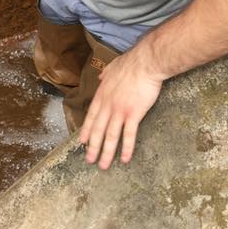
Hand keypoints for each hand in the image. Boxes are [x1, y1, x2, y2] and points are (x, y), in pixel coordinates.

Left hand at [79, 47, 162, 169]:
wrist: (145, 63)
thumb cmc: (131, 63)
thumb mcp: (113, 66)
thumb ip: (105, 74)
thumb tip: (100, 77)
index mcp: (102, 94)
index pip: (91, 116)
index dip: (87, 130)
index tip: (82, 142)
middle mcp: (108, 105)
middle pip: (98, 130)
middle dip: (93, 147)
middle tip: (89, 160)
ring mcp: (120, 111)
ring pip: (110, 136)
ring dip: (106, 152)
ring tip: (103, 165)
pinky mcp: (134, 114)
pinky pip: (129, 135)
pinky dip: (126, 148)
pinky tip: (125, 159)